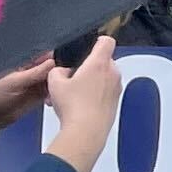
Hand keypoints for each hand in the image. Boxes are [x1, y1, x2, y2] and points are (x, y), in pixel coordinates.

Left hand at [0, 57, 57, 157]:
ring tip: (59, 89)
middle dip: (60, 70)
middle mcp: (31, 71)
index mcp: (23, 62)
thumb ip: (34, 73)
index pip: (43, 55)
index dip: (55, 56)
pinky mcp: (40, 96)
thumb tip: (53, 62)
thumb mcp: (14, 82)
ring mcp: (36, 83)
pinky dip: (56, 94)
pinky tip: (54, 98)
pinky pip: (53, 92)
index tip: (66, 60)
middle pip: (52, 67)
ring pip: (54, 80)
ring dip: (59, 83)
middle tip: (66, 76)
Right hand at [48, 37, 124, 169]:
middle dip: (88, 67)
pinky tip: (78, 105)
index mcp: (99, 63)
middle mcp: (113, 73)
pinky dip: (94, 94)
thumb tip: (61, 71)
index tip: (90, 45)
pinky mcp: (116, 101)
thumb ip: (57, 70)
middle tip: (72, 78)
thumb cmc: (74, 107)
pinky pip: (105, 91)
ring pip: (103, 78)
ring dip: (90, 82)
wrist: (87, 131)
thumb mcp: (54, 83)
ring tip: (71, 95)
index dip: (97, 41)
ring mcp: (116, 88)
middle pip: (102, 61)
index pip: (106, 41)